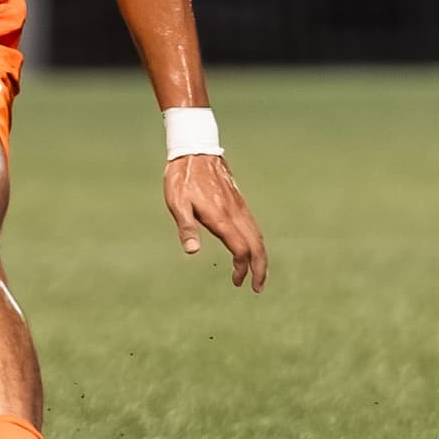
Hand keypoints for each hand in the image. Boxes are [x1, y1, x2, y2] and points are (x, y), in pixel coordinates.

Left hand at [167, 153, 268, 291]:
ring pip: (258, 236)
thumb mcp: (177, 203)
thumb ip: (186, 227)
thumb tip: (191, 251)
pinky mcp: (239, 202)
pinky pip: (254, 227)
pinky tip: (252, 249)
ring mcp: (240, 207)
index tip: (238, 282)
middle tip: (257, 288)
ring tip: (258, 274)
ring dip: (261, 257)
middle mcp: (236, 214)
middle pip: (257, 246)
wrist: (196, 151)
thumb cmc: (182, 178)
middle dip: (260, 269)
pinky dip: (257, 243)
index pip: (241, 250)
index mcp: (221, 218)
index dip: (242, 268)